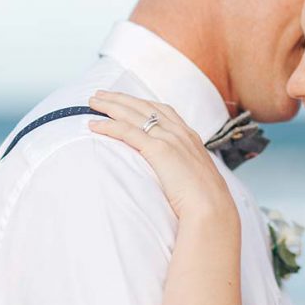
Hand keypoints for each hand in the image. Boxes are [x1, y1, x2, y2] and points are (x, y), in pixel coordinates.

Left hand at [87, 90, 235, 220]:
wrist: (212, 209)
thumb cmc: (205, 202)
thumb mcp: (197, 179)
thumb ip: (185, 171)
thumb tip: (176, 179)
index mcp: (190, 137)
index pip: (162, 110)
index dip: (141, 102)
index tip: (125, 100)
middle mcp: (180, 132)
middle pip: (144, 106)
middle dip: (120, 98)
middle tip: (100, 94)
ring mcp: (170, 139)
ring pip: (133, 114)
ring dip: (110, 106)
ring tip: (92, 102)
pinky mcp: (159, 150)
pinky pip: (127, 132)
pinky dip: (109, 126)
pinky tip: (94, 125)